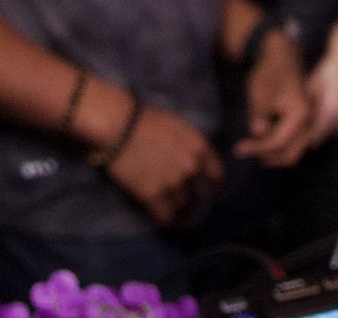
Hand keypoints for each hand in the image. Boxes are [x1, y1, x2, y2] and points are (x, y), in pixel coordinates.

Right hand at [105, 102, 224, 227]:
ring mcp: (173, 182)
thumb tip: (192, 163)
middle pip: (200, 195)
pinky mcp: (153, 195)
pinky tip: (160, 214)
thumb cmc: (146, 121)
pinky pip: (166, 216)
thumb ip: (190, 147)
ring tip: (171, 209)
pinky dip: (164, 217)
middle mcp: (191, 167)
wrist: (120, 126)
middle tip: (187, 206)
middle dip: (194, 201)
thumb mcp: (179, 128)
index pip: (217, 176)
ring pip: (183, 206)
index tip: (211, 194)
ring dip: (178, 209)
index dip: (214, 188)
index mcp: (200, 148)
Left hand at [236, 27, 317, 167]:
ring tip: (254, 147)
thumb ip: (260, 117)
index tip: (238, 149)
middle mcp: (309, 120)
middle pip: (291, 154)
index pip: (278, 142)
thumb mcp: (259, 94)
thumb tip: (258, 134)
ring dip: (274, 153)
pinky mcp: (304, 119)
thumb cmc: (269, 71)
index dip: (257, 148)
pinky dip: (280, 145)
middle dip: (268, 156)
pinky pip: (294, 141)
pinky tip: (264, 138)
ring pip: (294, 150)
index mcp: (300, 113)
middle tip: (247, 151)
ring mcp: (309, 120)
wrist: (280, 54)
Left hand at [303, 24, 337, 143]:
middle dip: (322, 131)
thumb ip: (309, 106)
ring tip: (327, 116)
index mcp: (332, 108)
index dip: (310, 138)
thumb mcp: (314, 84)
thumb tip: (303, 121)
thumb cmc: (331, 65)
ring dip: (335, 126)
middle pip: (331, 133)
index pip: (319, 134)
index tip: (304, 139)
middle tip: (314, 126)